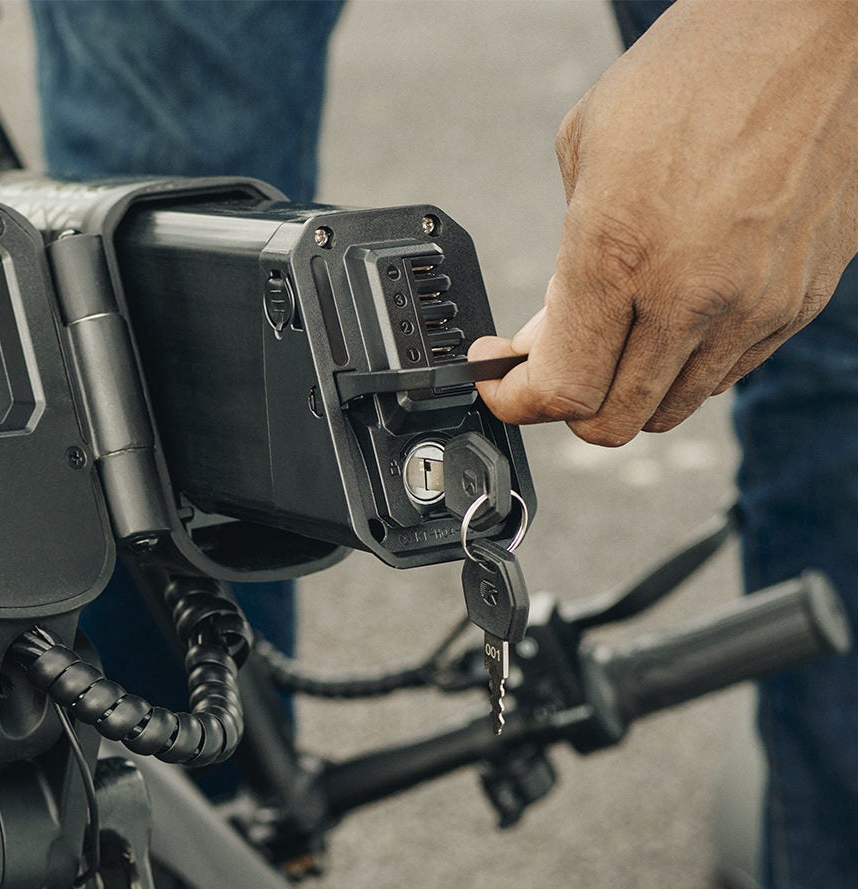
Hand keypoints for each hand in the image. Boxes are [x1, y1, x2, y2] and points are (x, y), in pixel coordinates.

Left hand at [473, 0, 857, 446]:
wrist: (815, 24)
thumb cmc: (696, 70)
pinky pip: (728, 372)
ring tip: (616, 334)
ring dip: (631, 388)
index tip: (501, 382)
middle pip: (612, 421)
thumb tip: (545, 336)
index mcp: (621, 253)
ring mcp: (754, 305)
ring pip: (672, 407)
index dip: (517, 401)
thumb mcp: (588, 154)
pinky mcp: (799, 300)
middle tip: (554, 363)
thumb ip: (565, 262)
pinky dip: (689, 364)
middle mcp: (692, 294)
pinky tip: (674, 314)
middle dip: (568, 405)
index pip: (561, 391)